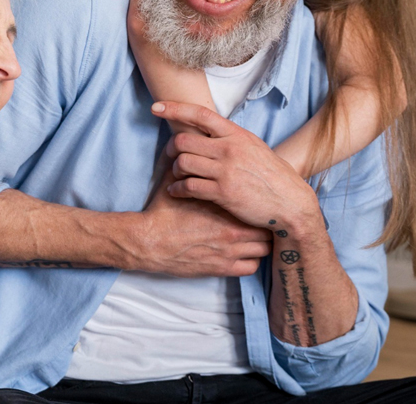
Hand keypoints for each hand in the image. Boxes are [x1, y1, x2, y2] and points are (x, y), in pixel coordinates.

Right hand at [133, 152, 271, 276]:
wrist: (149, 242)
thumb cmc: (162, 213)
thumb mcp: (176, 184)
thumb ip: (188, 168)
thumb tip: (188, 147)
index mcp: (224, 207)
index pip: (257, 204)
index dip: (258, 204)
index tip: (256, 203)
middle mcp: (232, 230)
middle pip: (266, 228)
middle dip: (264, 224)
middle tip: (258, 220)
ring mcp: (229, 252)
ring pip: (264, 249)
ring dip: (260, 244)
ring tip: (253, 238)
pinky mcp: (222, 268)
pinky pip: (251, 267)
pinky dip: (251, 261)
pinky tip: (243, 254)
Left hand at [153, 101, 319, 231]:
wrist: (291, 203)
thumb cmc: (272, 175)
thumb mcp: (254, 147)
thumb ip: (231, 139)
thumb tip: (209, 131)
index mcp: (237, 134)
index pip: (200, 114)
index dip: (175, 108)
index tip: (156, 107)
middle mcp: (229, 149)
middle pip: (183, 140)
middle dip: (171, 148)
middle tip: (170, 156)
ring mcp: (225, 171)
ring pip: (182, 163)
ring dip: (174, 170)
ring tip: (177, 176)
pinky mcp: (222, 193)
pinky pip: (188, 186)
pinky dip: (176, 189)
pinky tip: (176, 191)